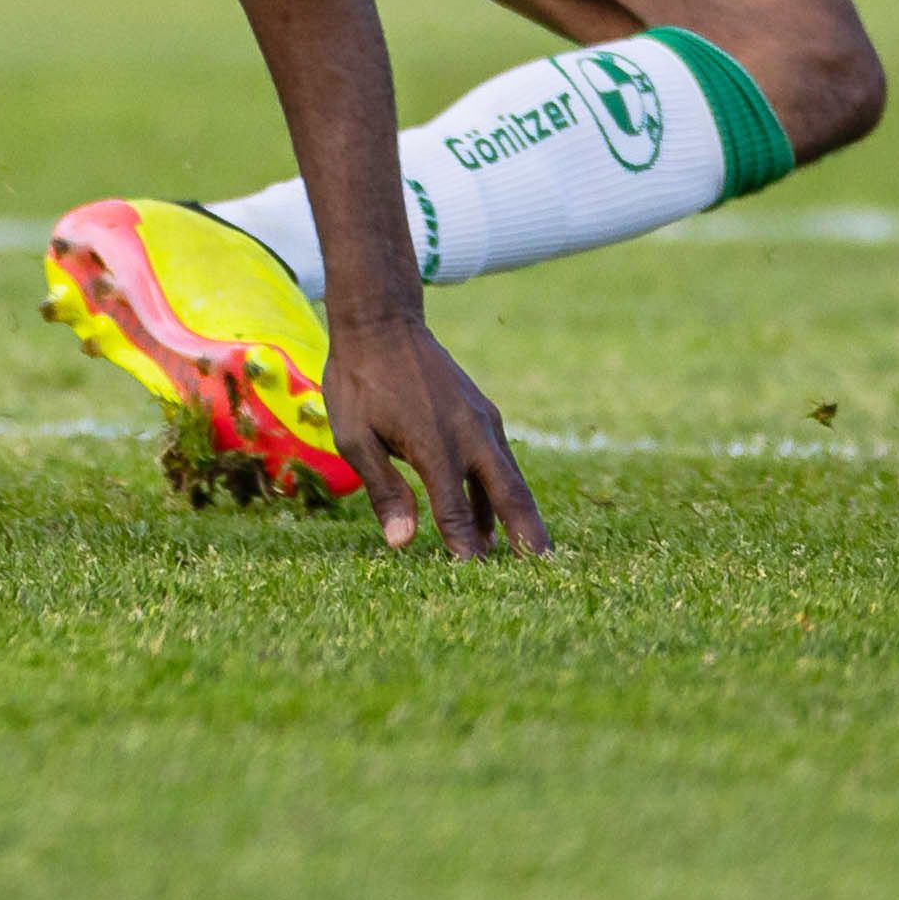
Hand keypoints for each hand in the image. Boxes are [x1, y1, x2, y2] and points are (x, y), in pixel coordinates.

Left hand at [321, 313, 549, 558]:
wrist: (384, 321)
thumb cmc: (360, 381)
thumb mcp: (355, 437)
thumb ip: (383, 490)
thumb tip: (403, 542)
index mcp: (434, 443)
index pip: (454, 509)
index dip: (465, 546)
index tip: (477, 578)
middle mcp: (468, 433)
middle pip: (507, 493)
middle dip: (525, 534)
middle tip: (544, 568)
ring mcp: (480, 420)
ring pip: (509, 477)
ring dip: (520, 514)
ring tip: (528, 552)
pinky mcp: (482, 412)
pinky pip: (498, 459)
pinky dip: (501, 490)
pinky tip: (493, 515)